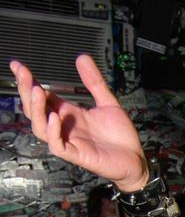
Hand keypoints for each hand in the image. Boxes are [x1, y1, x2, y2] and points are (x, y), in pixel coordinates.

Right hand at [10, 55, 148, 190]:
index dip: (29, 82)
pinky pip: (57, 145)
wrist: (135, 159)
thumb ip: (94, 82)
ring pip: (40, 128)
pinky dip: (52, 132)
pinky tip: (54, 117)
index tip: (18, 65)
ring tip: (37, 92)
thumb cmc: (120, 136)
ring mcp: (69, 141)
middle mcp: (64, 127)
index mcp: (69, 114)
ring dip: (36, 110)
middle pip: (35, 110)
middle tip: (23, 73)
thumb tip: (82, 57)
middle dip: (26, 91)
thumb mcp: (107, 102)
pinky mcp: (77, 154)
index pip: (42, 97)